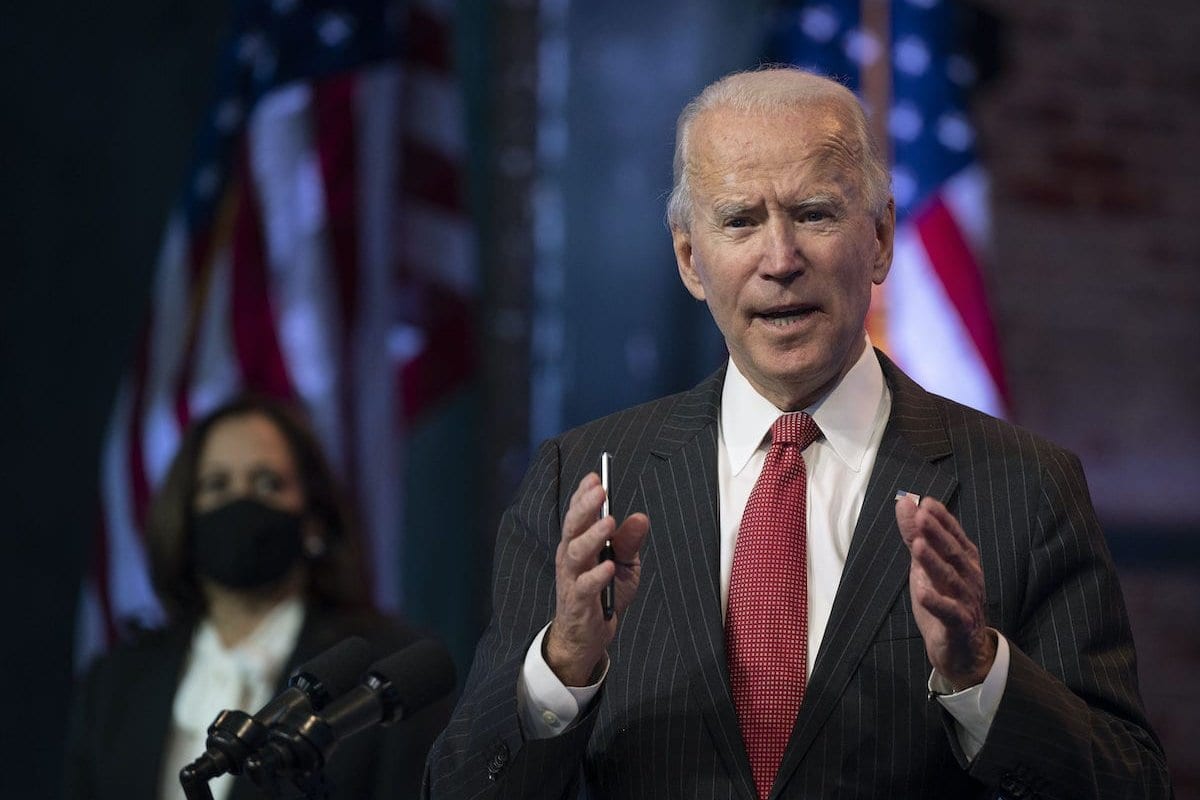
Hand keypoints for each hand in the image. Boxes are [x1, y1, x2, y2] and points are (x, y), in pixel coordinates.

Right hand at [544, 473, 649, 685]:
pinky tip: (609, 565)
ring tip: (608, 522)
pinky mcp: (577, 602)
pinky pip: (585, 586)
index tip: (596, 475)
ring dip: (592, 536)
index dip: (584, 494)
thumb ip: (629, 541)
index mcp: (578, 544)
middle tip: (600, 490)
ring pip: (575, 552)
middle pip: (572, 526)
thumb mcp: (624, 564)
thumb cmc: (604, 595)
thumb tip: (641, 517)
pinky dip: (597, 575)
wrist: (587, 637)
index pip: (578, 514)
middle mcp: (569, 557)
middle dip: (585, 506)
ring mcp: (570, 579)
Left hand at [896, 496, 994, 689]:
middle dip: (938, 534)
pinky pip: (949, 613)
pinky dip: (936, 602)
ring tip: (918, 546)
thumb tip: (905, 502)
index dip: (942, 519)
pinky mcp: (960, 625)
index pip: (954, 536)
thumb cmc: (944, 600)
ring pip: (951, 580)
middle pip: (953, 553)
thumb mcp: (925, 566)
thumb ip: (915, 535)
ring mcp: (966, 601)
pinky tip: (922, 593)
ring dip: (934, 562)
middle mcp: (969, 578)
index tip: (926, 502)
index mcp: (963, 561)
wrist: (961, 649)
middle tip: (922, 516)